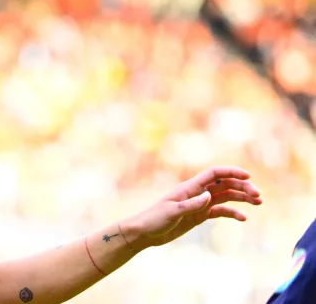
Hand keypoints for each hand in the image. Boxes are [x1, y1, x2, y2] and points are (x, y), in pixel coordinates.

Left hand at [124, 166, 262, 249]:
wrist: (145, 232)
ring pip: (225, 197)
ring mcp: (199, 204)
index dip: (231, 172)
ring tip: (258, 202)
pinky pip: (219, 211)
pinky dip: (232, 213)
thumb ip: (190, 204)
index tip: (248, 177)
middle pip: (224, 185)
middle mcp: (197, 193)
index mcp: (190, 187)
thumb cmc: (154, 219)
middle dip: (242, 187)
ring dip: (241, 198)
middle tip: (259, 196)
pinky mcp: (199, 216)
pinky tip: (243, 218)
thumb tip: (209, 196)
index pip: (214, 174)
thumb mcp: (172, 212)